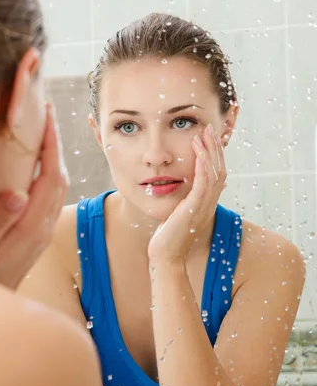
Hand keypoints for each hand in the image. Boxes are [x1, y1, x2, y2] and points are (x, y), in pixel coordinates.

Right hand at [0, 103, 68, 289]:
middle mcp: (43, 227)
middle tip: (47, 115)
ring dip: (54, 156)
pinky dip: (48, 171)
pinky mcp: (37, 232)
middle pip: (60, 177)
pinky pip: (50, 195)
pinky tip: (36, 161)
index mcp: (32, 227)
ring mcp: (42, 230)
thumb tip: (18, 194)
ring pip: (58, 186)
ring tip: (43, 131)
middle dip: (56, 144)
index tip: (47, 118)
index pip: (49, 178)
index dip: (51, 146)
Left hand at [147, 123, 226, 265]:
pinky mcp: (194, 209)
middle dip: (215, 147)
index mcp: (205, 203)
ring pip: (214, 173)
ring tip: (203, 133)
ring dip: (209, 151)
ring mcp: (203, 206)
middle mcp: (208, 203)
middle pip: (219, 169)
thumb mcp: (176, 215)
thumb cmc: (166, 238)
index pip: (215, 173)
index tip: (207, 137)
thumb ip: (183, 202)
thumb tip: (181, 190)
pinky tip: (198, 151)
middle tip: (210, 128)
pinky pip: (203, 183)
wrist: (165, 257)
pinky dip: (202, 165)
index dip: (213, 154)